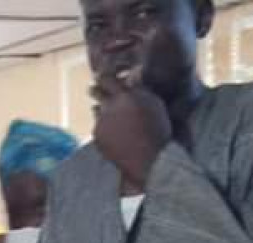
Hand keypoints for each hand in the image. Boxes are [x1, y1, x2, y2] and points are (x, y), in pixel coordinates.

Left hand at [92, 72, 171, 189]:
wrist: (149, 159)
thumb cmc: (157, 131)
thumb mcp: (155, 105)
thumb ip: (140, 88)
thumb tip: (133, 73)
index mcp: (126, 95)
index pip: (107, 78)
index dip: (105, 77)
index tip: (104, 78)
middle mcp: (110, 106)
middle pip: (95, 90)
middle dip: (96, 90)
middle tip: (96, 91)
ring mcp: (102, 121)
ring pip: (96, 110)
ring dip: (102, 112)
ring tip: (116, 121)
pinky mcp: (97, 135)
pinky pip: (97, 127)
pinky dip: (104, 129)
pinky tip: (116, 136)